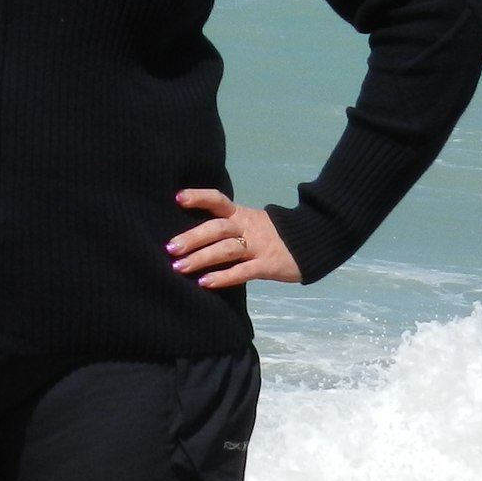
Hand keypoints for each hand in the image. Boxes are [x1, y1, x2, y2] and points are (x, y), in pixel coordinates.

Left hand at [167, 189, 301, 287]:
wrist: (311, 242)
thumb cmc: (272, 234)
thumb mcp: (250, 223)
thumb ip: (227, 227)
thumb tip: (191, 235)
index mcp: (241, 214)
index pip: (218, 200)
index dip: (199, 197)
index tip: (177, 198)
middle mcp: (247, 227)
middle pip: (217, 228)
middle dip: (192, 237)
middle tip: (170, 248)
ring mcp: (257, 246)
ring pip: (226, 250)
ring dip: (201, 258)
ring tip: (179, 267)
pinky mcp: (267, 265)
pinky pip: (242, 271)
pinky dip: (223, 277)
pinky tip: (205, 282)